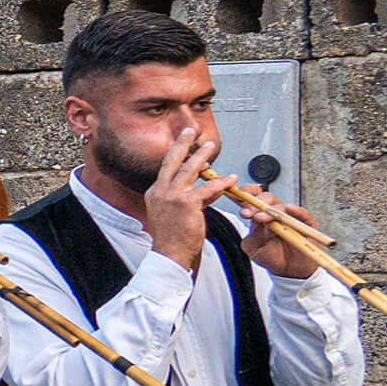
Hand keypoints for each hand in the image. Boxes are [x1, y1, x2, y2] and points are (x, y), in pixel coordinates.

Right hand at [145, 122, 224, 266]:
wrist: (169, 254)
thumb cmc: (173, 237)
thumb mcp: (178, 213)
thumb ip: (193, 197)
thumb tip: (209, 188)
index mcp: (155, 193)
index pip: (168, 170)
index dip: (177, 156)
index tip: (185, 145)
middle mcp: (160, 191)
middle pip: (171, 161)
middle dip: (181, 144)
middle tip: (189, 131)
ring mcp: (171, 196)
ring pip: (189, 169)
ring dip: (201, 156)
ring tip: (210, 146)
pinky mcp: (185, 203)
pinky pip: (207, 188)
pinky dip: (221, 183)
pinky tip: (231, 179)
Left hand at [238, 188, 329, 278]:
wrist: (289, 270)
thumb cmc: (271, 256)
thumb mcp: (253, 247)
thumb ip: (252, 235)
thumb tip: (255, 222)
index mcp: (259, 214)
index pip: (253, 197)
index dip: (246, 193)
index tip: (237, 197)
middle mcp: (275, 213)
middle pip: (267, 198)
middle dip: (256, 203)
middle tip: (247, 213)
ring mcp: (291, 217)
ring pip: (282, 207)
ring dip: (271, 210)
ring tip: (261, 217)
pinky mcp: (307, 224)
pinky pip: (304, 215)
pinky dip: (297, 211)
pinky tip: (290, 209)